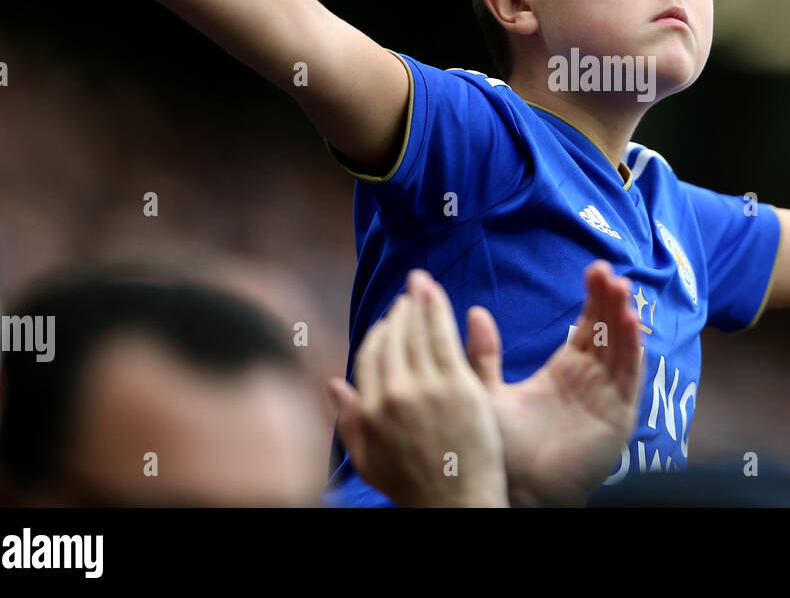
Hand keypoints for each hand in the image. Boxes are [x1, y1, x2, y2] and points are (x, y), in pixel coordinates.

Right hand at [328, 269, 507, 507]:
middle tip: (407, 295)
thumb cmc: (415, 487)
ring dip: (417, 302)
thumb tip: (333, 383)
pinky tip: (434, 291)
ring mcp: (425, 388)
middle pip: (392, 340)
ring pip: (416, 332)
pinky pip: (442, 334)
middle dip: (398, 312)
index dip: (378, 335)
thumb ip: (349, 421)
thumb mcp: (369, 461)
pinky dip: (436, 307)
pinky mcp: (456, 384)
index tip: (388, 321)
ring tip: (421, 284)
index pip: (369, 358)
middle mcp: (392, 395)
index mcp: (369, 412)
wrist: (456, 505)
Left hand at [465, 260, 644, 506]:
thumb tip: (477, 311)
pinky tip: (630, 325)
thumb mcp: (487, 392)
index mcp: (565, 371)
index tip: (595, 269)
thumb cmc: (501, 448)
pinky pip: (629, 379)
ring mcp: (607, 397)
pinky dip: (632, 351)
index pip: (588, 325)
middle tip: (609, 271)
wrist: (513, 490)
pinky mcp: (618, 417)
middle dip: (611, 300)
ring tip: (622, 290)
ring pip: (622, 350)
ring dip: (624, 320)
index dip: (594, 297)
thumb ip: (483, 354)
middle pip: (609, 331)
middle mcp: (592, 380)